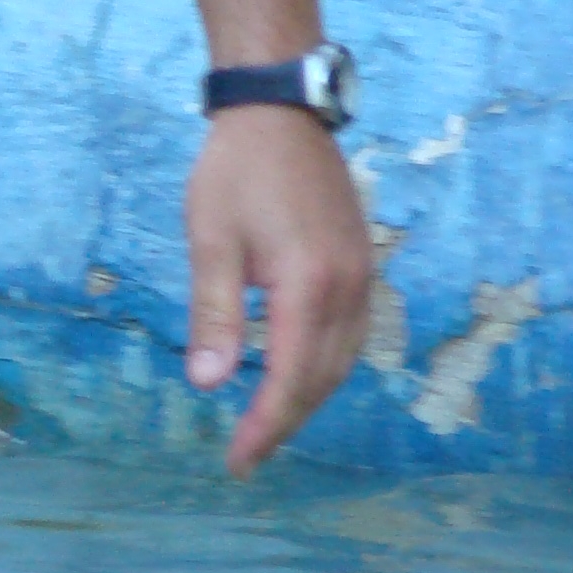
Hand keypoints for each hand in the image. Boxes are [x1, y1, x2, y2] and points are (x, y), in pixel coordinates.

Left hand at [182, 105, 371, 473]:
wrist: (280, 112)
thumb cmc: (236, 171)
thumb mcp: (211, 241)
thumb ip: (215, 314)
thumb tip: (209, 383)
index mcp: (309, 284)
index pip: (292, 378)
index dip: (266, 425)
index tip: (238, 460)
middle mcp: (348, 287)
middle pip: (323, 378)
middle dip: (286, 422)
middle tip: (247, 455)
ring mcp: (363, 274)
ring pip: (343, 360)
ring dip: (308, 398)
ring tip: (268, 426)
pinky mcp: (362, 264)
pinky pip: (351, 334)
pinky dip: (325, 366)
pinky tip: (297, 376)